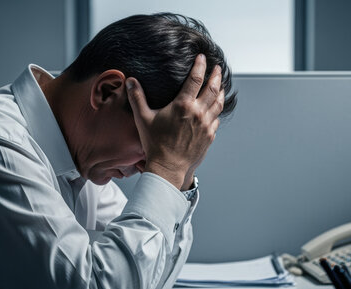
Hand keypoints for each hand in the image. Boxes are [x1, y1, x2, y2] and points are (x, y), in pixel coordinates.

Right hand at [126, 54, 223, 189]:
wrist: (168, 167)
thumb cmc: (155, 144)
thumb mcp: (143, 119)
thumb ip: (137, 97)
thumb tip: (130, 81)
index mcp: (183, 105)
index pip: (195, 79)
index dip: (200, 66)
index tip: (203, 58)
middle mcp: (198, 113)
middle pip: (212, 88)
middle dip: (215, 75)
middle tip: (217, 68)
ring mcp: (206, 125)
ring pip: (218, 103)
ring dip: (220, 91)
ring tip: (220, 85)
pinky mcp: (209, 136)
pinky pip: (216, 119)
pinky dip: (217, 110)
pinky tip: (215, 108)